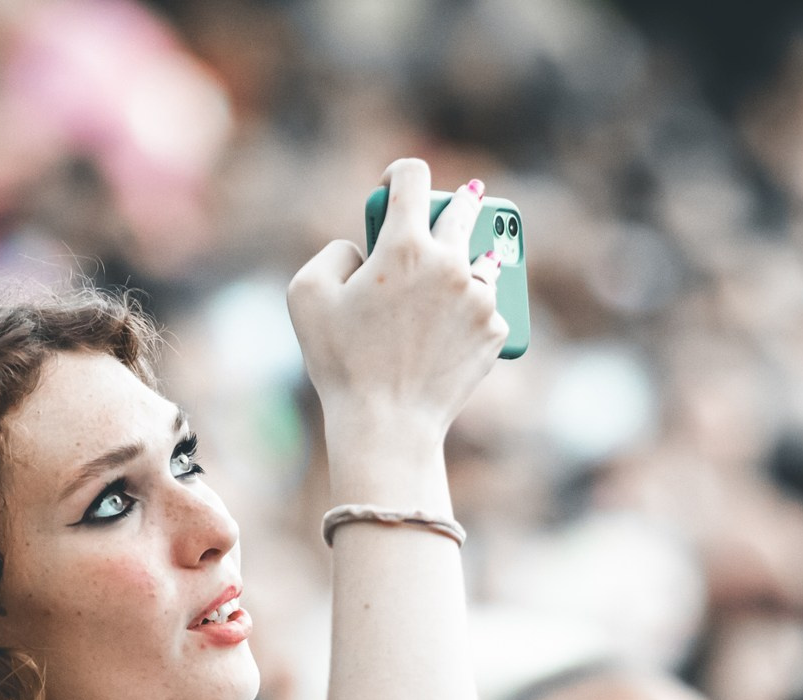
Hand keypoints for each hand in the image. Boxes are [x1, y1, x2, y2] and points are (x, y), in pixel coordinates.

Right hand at [287, 159, 506, 456]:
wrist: (387, 425)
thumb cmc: (341, 362)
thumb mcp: (306, 295)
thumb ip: (333, 253)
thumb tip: (361, 249)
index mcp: (405, 246)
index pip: (412, 174)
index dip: (399, 172)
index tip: (392, 186)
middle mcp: (451, 262)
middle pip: (463, 206)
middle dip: (450, 204)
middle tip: (441, 213)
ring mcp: (481, 297)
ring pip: (482, 256)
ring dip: (467, 257)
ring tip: (452, 274)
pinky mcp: (496, 329)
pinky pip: (489, 305)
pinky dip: (472, 309)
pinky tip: (452, 326)